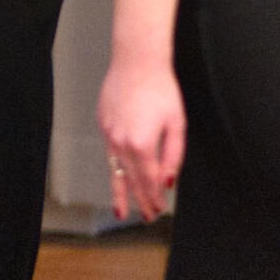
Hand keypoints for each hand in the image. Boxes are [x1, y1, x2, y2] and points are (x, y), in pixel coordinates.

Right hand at [98, 52, 184, 222]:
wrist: (136, 63)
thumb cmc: (160, 89)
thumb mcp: (176, 124)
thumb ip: (173, 155)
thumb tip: (168, 180)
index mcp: (141, 144)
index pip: (148, 180)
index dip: (154, 198)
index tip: (158, 210)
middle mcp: (121, 142)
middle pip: (130, 179)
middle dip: (139, 200)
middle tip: (145, 216)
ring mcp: (109, 133)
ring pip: (115, 169)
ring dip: (120, 191)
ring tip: (121, 210)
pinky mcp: (103, 123)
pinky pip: (110, 151)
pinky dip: (114, 166)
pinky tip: (119, 174)